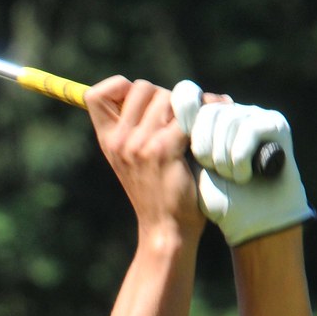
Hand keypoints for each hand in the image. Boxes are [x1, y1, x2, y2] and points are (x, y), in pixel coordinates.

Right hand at [85, 76, 204, 246]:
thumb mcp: (135, 159)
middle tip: (181, 118)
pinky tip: (219, 116)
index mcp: (108, 141)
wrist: (166, 228)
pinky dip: (208, 114)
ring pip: (168, 97)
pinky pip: (188, 116)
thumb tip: (153, 91)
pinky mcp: (163, 151)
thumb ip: (136, 128)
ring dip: (190, 105)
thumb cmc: (157, 192)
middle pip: (143, 88)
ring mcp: (138, 146)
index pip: (97, 95)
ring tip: (201, 121)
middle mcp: (119, 142)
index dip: (120, 86)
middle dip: (167, 96)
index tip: (141, 100)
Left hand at [171, 80, 315, 246]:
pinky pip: (248, 131)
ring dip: (221, 159)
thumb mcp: (186, 167)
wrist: (251, 220)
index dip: (181, 119)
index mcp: (205, 118)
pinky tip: (244, 176)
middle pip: (204, 110)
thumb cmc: (215, 198)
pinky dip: (240, 160)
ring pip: (226, 120)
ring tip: (229, 177)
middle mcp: (229, 110)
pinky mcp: (276, 124)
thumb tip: (161, 113)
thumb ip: (173, 139)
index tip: (182, 151)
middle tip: (212, 170)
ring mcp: (253, 114)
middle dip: (202, 147)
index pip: (185, 95)